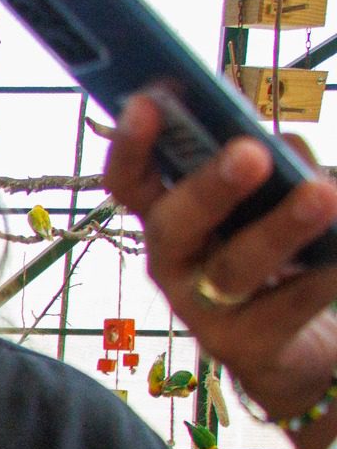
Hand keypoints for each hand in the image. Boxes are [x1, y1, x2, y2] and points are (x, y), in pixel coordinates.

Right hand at [110, 92, 336, 431]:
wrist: (298, 347)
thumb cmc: (277, 257)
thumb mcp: (268, 202)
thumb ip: (272, 168)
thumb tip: (286, 148)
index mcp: (170, 217)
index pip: (131, 182)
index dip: (131, 146)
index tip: (149, 101)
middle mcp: (174, 262)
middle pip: (174, 225)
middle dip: (210, 187)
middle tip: (250, 152)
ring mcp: (204, 310)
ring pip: (234, 268)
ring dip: (279, 228)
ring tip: (322, 196)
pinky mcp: (244, 347)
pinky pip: (288, 304)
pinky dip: (325, 273)